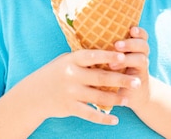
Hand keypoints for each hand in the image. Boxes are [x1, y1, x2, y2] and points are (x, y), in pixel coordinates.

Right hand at [26, 49, 140, 124]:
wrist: (33, 94)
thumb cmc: (54, 73)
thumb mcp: (65, 61)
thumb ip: (84, 58)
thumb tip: (108, 51)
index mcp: (71, 60)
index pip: (93, 56)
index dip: (109, 57)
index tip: (124, 57)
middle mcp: (71, 75)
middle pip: (101, 78)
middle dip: (121, 80)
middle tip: (137, 82)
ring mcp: (70, 92)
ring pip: (99, 97)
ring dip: (116, 99)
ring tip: (129, 100)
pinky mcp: (69, 107)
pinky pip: (90, 114)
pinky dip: (104, 118)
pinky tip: (115, 120)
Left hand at [112, 26, 150, 111]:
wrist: (126, 94)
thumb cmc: (110, 70)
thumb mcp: (109, 56)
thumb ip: (104, 46)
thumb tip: (81, 32)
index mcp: (133, 46)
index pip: (141, 35)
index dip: (139, 31)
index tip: (131, 29)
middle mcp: (140, 55)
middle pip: (143, 44)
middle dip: (131, 43)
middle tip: (117, 45)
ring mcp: (141, 69)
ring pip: (142, 59)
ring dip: (127, 59)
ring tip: (112, 65)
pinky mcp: (137, 82)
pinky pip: (137, 78)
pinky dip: (128, 79)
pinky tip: (117, 79)